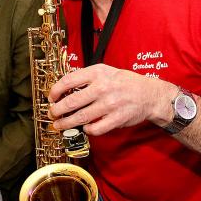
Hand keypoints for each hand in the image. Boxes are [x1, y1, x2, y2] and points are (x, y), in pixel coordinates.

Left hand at [47, 63, 172, 135]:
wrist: (149, 94)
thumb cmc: (124, 82)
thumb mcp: (104, 71)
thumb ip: (85, 77)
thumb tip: (64, 88)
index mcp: (97, 73)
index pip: (68, 81)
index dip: (55, 90)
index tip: (51, 97)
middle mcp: (102, 88)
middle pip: (71, 102)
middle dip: (57, 110)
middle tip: (51, 114)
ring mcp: (110, 104)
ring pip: (81, 117)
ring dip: (66, 123)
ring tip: (59, 125)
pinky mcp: (116, 119)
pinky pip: (95, 128)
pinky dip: (87, 130)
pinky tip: (84, 128)